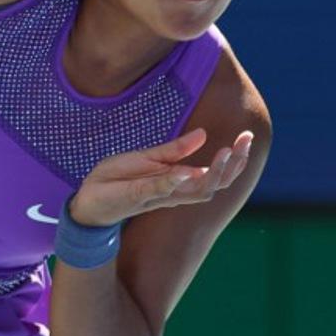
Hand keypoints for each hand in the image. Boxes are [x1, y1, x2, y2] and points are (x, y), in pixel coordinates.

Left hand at [69, 129, 253, 226]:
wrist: (87, 201)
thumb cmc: (118, 180)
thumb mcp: (147, 157)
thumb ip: (175, 149)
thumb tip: (204, 134)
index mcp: (178, 181)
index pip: (217, 173)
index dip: (236, 158)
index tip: (248, 136)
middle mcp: (174, 192)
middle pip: (215, 184)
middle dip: (233, 165)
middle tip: (244, 143)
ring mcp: (158, 196)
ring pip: (195, 191)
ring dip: (213, 174)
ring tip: (227, 153)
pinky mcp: (137, 196)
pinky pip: (160, 190)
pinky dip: (175, 181)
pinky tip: (189, 171)